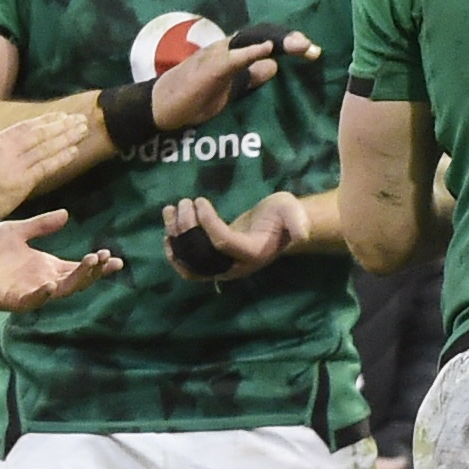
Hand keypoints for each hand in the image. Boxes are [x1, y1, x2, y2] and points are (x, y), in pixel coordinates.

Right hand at [0, 106, 90, 231]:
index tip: (60, 116)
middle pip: (41, 134)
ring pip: (47, 148)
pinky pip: (46, 168)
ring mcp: (16, 166)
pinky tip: (74, 151)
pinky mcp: (21, 184)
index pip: (25, 127)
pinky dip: (61, 159)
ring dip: (67, 138)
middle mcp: (8, 150)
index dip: (45, 121)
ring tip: (83, 131)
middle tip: (79, 119)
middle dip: (62, 126)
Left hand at [0, 211, 123, 312]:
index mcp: (44, 266)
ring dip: (77, 279)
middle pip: (76, 280)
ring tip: (91, 263)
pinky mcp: (11, 300)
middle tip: (109, 259)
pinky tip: (52, 285)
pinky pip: (31, 300)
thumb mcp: (17, 232)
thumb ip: (41, 225)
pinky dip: (42, 294)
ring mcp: (28, 291)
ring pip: (60, 290)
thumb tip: (67, 214)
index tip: (115, 258)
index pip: (78, 267)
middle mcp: (41, 280)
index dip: (97, 264)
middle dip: (94, 271)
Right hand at [152, 29, 316, 132]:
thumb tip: (273, 67)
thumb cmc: (191, 98)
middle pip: (262, 36)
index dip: (287, 44)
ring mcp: (217, 55)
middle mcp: (226, 47)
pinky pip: (233, 57)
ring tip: (301, 45)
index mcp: (231, 53)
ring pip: (251, 41)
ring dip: (277, 41)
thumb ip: (249, 78)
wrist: (161, 108)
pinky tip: (268, 50)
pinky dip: (251, 52)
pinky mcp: (209, 68)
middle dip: (289, 40)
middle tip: (312, 48)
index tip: (312, 52)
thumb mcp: (229, 90)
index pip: (264, 42)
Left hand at [163, 191, 306, 280]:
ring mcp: (223, 268)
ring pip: (191, 262)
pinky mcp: (214, 263)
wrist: (278, 229)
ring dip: (175, 237)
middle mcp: (235, 266)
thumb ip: (297, 221)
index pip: (221, 242)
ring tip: (169, 210)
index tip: (199, 200)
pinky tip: (167, 234)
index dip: (207, 222)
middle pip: (202, 254)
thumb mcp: (292, 212)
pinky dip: (175, 253)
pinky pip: (189, 267)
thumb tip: (301, 233)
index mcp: (252, 253)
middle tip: (182, 203)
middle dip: (186, 229)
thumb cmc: (284, 217)